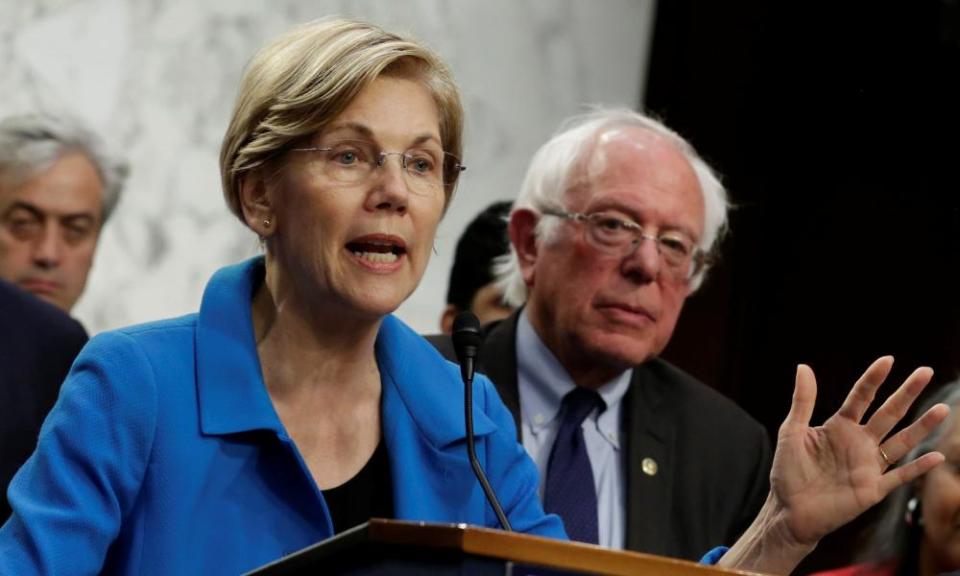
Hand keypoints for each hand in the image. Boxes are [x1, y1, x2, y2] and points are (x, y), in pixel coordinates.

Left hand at [772, 356, 947, 545]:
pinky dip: (918, 467)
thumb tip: (803, 366)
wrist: (789, 510)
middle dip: (907, 393)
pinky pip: (900, 476)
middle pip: (888, 413)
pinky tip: (936, 455)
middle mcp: (859, 442)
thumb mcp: (791, 432)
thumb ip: (802, 402)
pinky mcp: (873, 489)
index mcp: (839, 426)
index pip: (861, 397)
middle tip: (926, 371)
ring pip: (901, 442)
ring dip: (922, 426)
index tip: (888, 359)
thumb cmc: (788, 471)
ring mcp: (869, 465)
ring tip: (943, 409)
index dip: (873, 379)